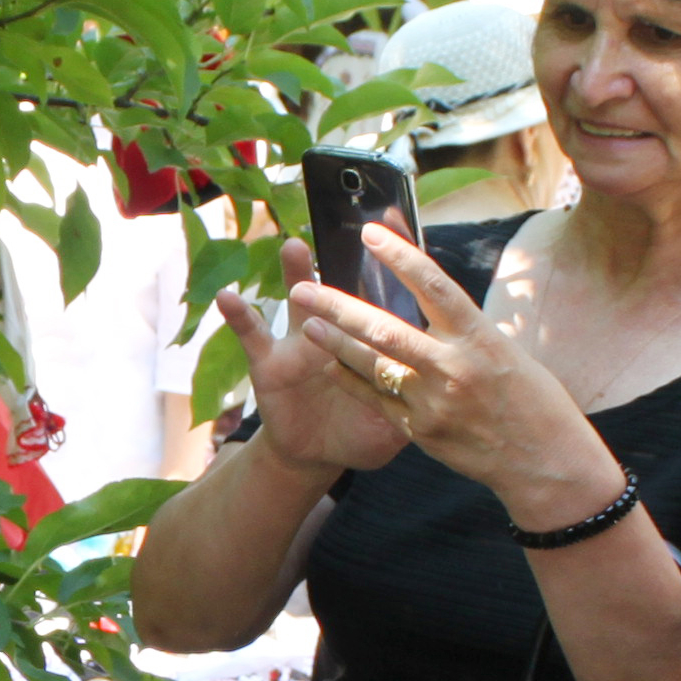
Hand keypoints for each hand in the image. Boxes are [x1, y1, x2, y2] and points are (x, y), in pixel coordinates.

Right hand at [212, 238, 413, 481]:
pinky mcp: (269, 363)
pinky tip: (228, 297)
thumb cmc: (362, 431)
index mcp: (371, 343)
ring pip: (298, 302)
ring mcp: (301, 344)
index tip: (397, 227)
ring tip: (293, 246)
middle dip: (349, 262)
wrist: (319, 453)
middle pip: (343, 292)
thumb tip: (452, 399)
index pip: (382, 301)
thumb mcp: (395, 423)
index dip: (389, 270)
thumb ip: (417, 407)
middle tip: (353, 229)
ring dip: (295, 274)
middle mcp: (338, 333)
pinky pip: (252, 336)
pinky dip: (239, 316)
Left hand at [288, 222, 624, 526]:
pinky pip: (377, 400)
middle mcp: (454, 367)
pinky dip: (352, 380)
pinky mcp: (421, 431)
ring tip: (309, 324)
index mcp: (481, 338)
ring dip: (336, 344)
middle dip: (338, 307)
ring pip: (373, 367)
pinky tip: (330, 364)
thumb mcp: (507, 351)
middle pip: (385, 329)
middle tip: (303, 288)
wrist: (545, 461)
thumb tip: (429, 295)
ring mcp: (434, 402)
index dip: (400, 256)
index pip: (433, 286)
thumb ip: (465, 329)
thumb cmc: (533, 400)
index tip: (371, 233)